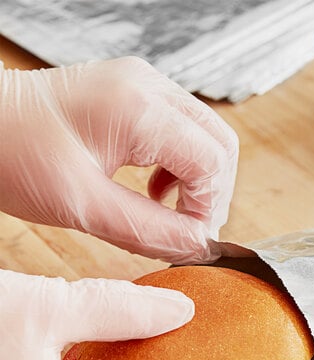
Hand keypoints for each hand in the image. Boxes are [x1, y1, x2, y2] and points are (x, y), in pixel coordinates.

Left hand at [0, 57, 237, 263]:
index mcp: (139, 109)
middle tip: (188, 228)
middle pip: (220, 144)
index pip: (212, 162)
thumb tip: (198, 247)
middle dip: (212, 193)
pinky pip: (182, 131)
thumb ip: (149, 230)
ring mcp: (144, 86)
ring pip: (206, 137)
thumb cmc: (13, 154)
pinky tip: (157, 189)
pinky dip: (180, 166)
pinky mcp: (135, 95)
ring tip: (170, 211)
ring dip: (198, 181)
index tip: (188, 239)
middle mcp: (149, 87)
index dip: (208, 208)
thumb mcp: (82, 205)